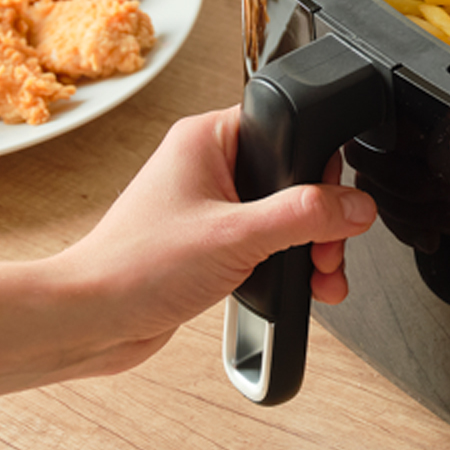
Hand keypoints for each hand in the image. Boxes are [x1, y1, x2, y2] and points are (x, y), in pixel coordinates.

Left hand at [50, 107, 377, 377]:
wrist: (92, 322)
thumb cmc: (134, 267)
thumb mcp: (237, 235)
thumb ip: (305, 216)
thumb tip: (357, 205)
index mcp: (208, 138)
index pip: (287, 127)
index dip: (318, 166)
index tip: (336, 203)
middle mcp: (208, 166)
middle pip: (294, 177)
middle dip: (321, 219)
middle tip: (328, 249)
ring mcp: (210, 208)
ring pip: (284, 215)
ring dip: (311, 247)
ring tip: (322, 275)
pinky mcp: (211, 246)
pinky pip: (267, 245)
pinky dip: (289, 265)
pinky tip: (303, 287)